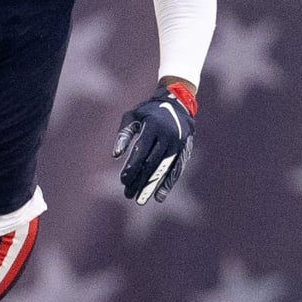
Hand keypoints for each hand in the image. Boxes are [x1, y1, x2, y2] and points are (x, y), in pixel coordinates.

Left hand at [112, 82, 195, 204]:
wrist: (177, 102)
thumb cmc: (148, 111)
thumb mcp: (132, 116)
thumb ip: (123, 134)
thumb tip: (116, 155)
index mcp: (153, 126)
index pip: (141, 150)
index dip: (132, 166)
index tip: (123, 180)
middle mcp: (168, 135)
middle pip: (152, 163)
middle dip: (139, 180)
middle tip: (128, 194)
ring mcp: (178, 143)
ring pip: (163, 169)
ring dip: (152, 186)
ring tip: (140, 200)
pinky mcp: (185, 150)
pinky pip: (176, 169)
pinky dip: (167, 183)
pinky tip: (158, 196)